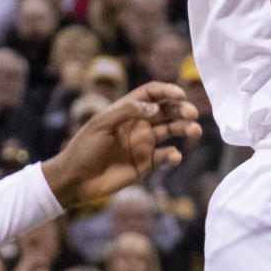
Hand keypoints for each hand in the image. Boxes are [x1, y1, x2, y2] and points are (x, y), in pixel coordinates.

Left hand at [42, 82, 201, 208]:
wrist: (76, 180)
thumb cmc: (84, 148)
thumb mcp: (101, 124)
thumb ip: (127, 111)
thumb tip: (154, 108)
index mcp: (127, 110)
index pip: (152, 94)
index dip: (167, 91)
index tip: (180, 95)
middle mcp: (139, 124)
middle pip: (167, 110)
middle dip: (181, 109)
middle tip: (192, 113)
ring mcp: (144, 143)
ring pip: (171, 131)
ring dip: (185, 129)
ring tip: (195, 131)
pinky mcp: (147, 163)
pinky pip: (165, 156)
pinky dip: (173, 155)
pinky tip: (174, 156)